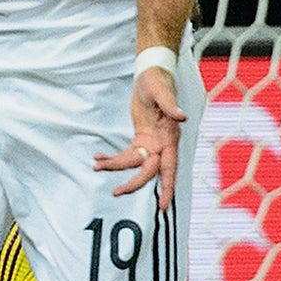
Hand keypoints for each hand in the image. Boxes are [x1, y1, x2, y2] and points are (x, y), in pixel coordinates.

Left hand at [93, 65, 188, 210]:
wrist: (150, 75)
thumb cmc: (158, 82)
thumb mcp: (162, 92)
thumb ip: (170, 105)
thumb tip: (183, 118)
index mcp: (169, 137)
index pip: (169, 167)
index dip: (167, 186)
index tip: (162, 205)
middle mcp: (162, 144)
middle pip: (148, 171)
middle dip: (133, 184)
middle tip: (116, 192)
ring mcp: (151, 143)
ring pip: (134, 164)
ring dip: (116, 167)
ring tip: (97, 166)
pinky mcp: (141, 140)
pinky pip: (127, 155)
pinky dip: (114, 158)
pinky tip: (100, 158)